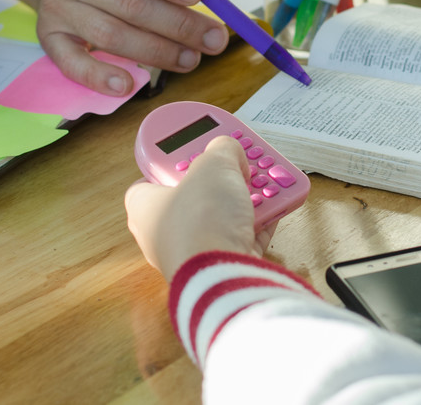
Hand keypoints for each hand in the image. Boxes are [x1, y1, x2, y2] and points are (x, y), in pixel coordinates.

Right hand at [26, 0, 229, 95]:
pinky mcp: (49, 35)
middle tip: (213, 38)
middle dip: (177, 25)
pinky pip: (71, 63)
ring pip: (110, 35)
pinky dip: (98, 78)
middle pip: (127, 4)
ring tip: (191, 59)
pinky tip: (128, 86)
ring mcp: (56, 6)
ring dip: (156, 52)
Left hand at [125, 136, 274, 280]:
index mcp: (144, 206)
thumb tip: (232, 154)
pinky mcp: (219, 266)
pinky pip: (240, 236)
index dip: (179, 156)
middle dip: (223, 177)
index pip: (154, 174)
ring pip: (222, 215)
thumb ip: (223, 148)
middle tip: (239, 163)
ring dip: (246, 198)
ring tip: (265, 181)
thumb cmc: (202, 221)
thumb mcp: (214, 163)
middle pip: (196, 193)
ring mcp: (192, 252)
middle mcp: (162, 233)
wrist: (225, 274)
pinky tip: (276, 205)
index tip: (200, 145)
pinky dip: (258, 222)